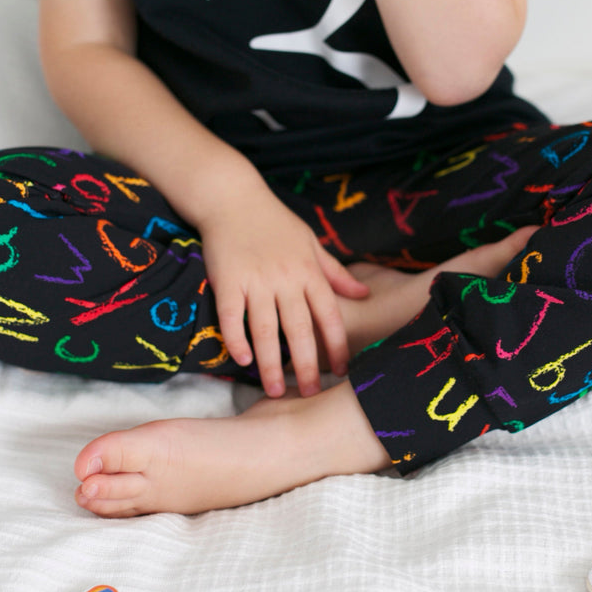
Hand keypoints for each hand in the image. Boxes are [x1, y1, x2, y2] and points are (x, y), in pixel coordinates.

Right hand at [198, 184, 369, 398]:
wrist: (232, 197)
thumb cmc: (273, 221)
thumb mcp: (310, 242)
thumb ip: (335, 272)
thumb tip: (364, 293)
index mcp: (309, 271)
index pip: (329, 315)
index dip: (338, 345)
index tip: (344, 371)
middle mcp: (286, 278)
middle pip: (300, 329)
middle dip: (307, 365)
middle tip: (310, 394)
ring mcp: (256, 280)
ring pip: (267, 330)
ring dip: (271, 364)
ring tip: (275, 390)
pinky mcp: (228, 280)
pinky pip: (233, 317)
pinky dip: (237, 340)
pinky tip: (242, 360)